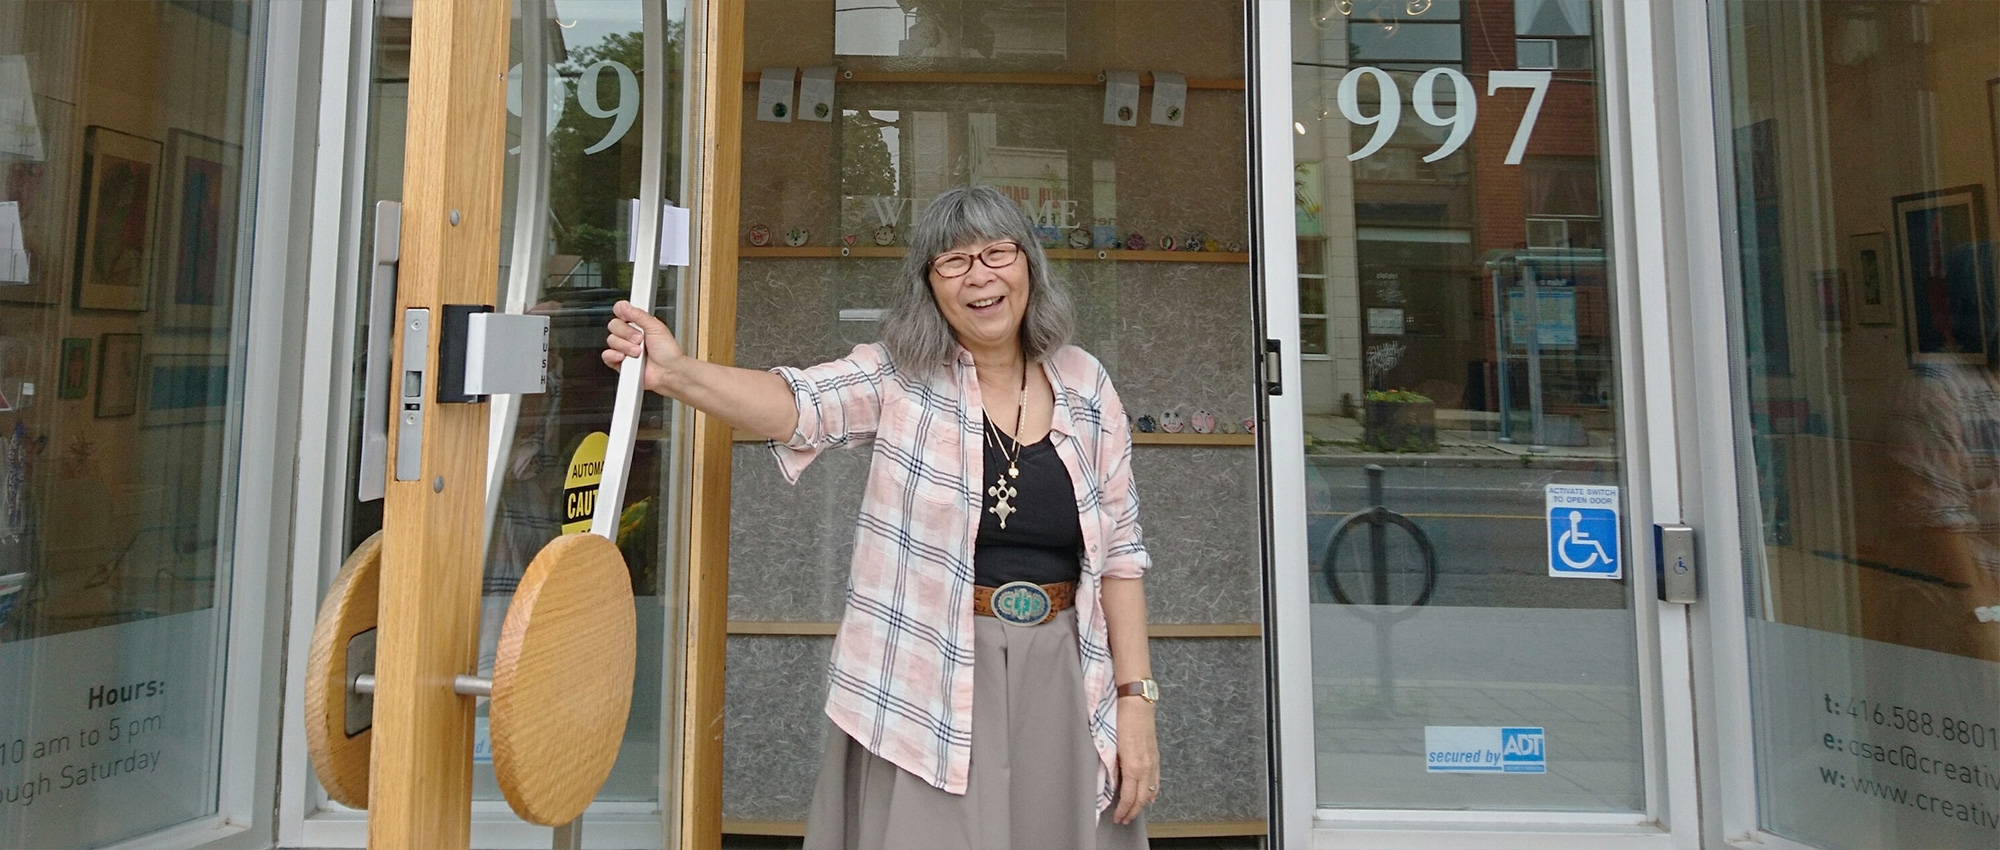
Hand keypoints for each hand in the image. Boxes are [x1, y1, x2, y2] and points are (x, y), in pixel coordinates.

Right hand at [601, 300, 684, 394]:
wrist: (668, 372)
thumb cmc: (668, 352)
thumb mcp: (656, 327)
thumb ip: (639, 314)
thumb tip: (624, 305)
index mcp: (639, 324)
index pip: (621, 312)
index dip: (621, 313)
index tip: (627, 317)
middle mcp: (630, 335)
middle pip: (614, 325)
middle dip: (627, 333)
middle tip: (640, 339)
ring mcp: (624, 349)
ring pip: (611, 340)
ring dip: (626, 347)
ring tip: (638, 352)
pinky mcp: (620, 362)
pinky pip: (606, 356)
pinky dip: (614, 356)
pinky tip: (625, 358)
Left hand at [1112, 697, 1158, 824]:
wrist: (1137, 703)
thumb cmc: (1121, 721)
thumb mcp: (1112, 747)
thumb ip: (1114, 768)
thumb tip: (1114, 784)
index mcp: (1134, 767)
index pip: (1129, 797)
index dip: (1123, 810)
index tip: (1117, 817)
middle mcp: (1146, 767)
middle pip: (1141, 798)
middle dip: (1132, 812)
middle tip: (1123, 820)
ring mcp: (1153, 762)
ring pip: (1150, 791)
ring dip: (1142, 805)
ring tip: (1134, 812)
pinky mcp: (1156, 756)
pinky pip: (1157, 780)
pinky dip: (1153, 791)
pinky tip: (1150, 797)